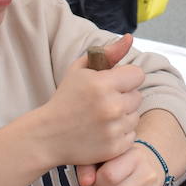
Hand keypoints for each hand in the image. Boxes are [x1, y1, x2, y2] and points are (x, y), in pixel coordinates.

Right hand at [32, 34, 142, 166]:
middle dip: (124, 97)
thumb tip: (130, 38)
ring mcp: (113, 129)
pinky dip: (120, 133)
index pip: (137, 75)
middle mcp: (111, 106)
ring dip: (123, 116)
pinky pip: (131, 135)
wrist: (47, 136)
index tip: (114, 83)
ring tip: (102, 117)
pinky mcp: (115, 147)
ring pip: (135, 116)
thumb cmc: (65, 99)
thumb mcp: (80, 70)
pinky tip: (102, 131)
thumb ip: (108, 53)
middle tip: (104, 102)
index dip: (126, 78)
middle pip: (138, 96)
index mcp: (102, 84)